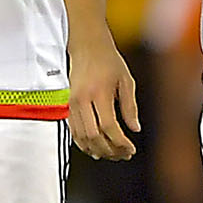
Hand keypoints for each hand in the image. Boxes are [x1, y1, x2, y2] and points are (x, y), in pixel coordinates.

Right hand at [69, 31, 139, 159]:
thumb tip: (134, 129)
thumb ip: (130, 106)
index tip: (131, 149)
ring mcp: (73, 103)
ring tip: (112, 155)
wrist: (87, 47)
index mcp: (99, 93)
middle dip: (110, 150)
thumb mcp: (126, 80)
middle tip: (123, 155)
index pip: (108, 126)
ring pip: (82, 137)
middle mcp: (83, 100)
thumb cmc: (109, 61)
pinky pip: (74, 131)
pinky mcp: (68, 105)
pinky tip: (96, 149)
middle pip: (94, 135)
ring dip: (97, 150)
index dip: (120, 142)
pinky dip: (84, 144)